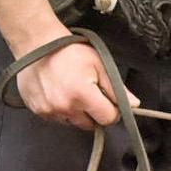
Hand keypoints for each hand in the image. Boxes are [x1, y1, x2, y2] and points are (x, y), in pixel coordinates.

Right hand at [14, 40, 133, 129]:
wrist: (37, 45)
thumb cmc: (70, 51)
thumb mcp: (99, 64)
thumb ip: (117, 88)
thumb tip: (134, 105)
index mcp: (82, 95)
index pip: (107, 119)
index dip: (112, 111)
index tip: (108, 100)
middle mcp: (65, 107)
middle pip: (91, 125)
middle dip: (94, 112)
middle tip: (89, 93)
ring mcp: (50, 111)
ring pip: (74, 123)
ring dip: (78, 113)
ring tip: (73, 91)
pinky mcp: (39, 111)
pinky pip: (58, 120)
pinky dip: (62, 111)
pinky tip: (60, 93)